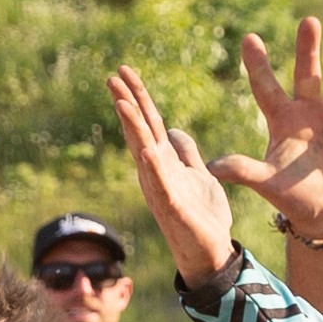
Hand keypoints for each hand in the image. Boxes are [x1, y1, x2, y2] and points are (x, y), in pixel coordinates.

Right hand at [107, 66, 236, 285]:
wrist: (211, 251)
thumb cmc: (203, 214)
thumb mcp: (198, 175)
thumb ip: (185, 153)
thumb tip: (172, 129)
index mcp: (163, 161)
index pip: (147, 122)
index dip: (137, 97)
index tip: (124, 70)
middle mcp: (155, 171)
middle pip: (139, 131)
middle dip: (127, 104)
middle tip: (112, 77)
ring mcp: (161, 188)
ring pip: (143, 153)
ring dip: (133, 129)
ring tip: (123, 104)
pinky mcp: (172, 208)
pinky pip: (161, 185)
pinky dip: (153, 169)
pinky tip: (146, 151)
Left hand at [211, 19, 322, 237]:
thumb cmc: (290, 194)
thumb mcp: (266, 182)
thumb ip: (244, 171)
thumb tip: (213, 167)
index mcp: (282, 118)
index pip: (266, 87)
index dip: (257, 64)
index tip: (249, 38)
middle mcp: (309, 112)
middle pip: (308, 75)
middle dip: (308, 49)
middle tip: (310, 21)